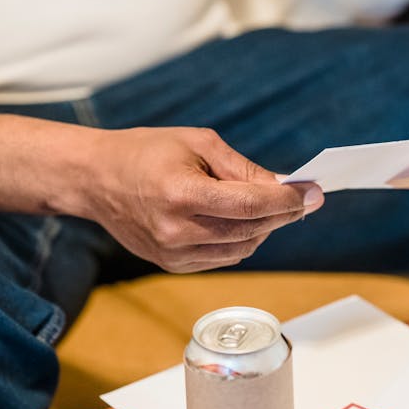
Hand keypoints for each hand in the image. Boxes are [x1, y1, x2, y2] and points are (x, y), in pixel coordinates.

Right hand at [80, 127, 322, 272]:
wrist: (95, 179)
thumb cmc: (146, 152)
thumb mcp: (197, 143)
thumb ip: (243, 169)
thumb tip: (284, 187)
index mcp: (182, 193)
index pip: (251, 204)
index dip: (288, 200)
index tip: (313, 193)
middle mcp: (177, 230)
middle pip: (252, 230)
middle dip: (283, 213)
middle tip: (302, 198)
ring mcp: (173, 254)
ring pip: (243, 249)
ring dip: (264, 228)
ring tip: (266, 205)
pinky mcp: (172, 265)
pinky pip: (224, 258)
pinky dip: (241, 240)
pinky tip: (238, 220)